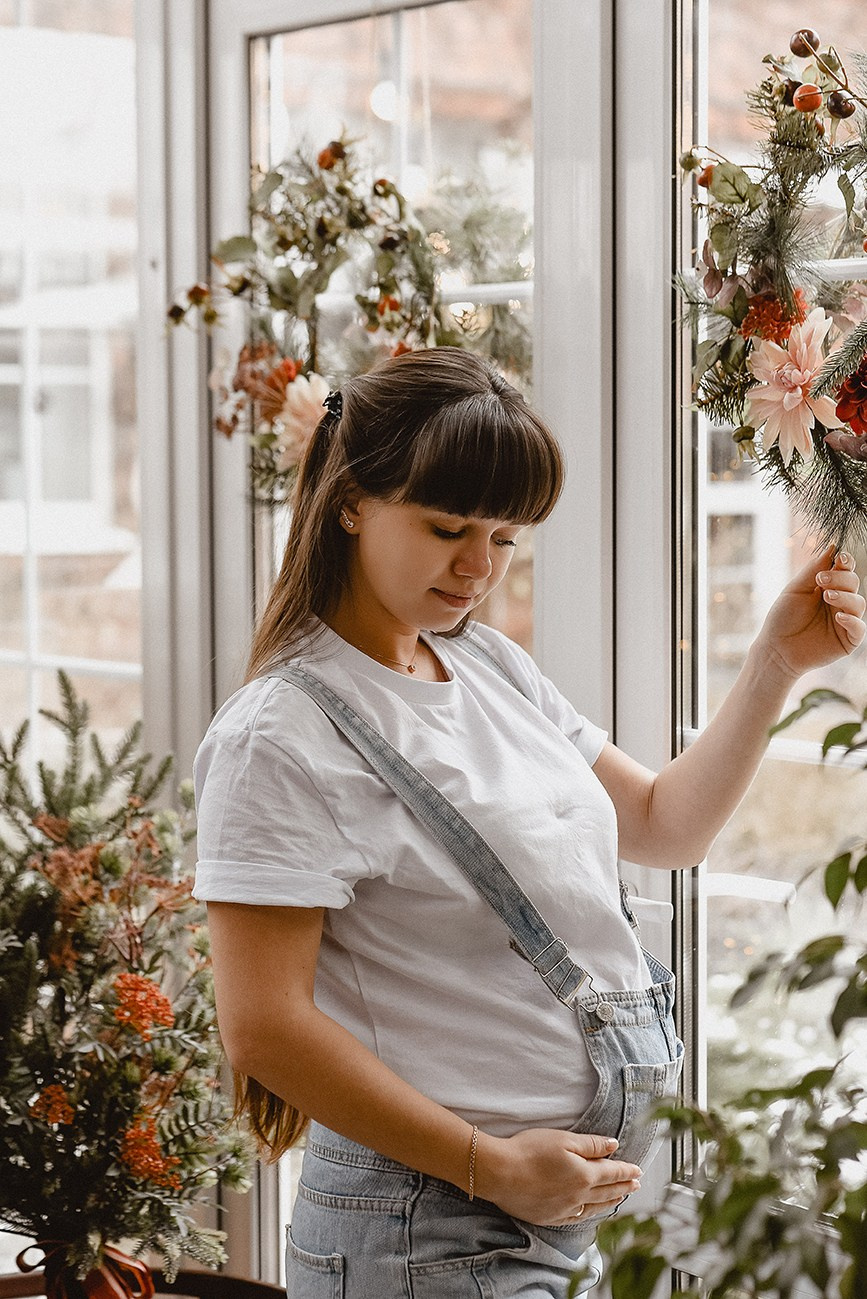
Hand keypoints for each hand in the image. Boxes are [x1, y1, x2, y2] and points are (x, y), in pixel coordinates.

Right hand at [474, 1127, 641, 1226]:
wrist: (500, 1174)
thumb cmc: (530, 1151)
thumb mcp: (563, 1139)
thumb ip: (591, 1144)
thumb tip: (614, 1146)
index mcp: (585, 1175)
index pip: (612, 1173)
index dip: (627, 1171)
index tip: (639, 1171)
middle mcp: (579, 1196)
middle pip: (607, 1191)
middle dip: (623, 1187)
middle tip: (636, 1185)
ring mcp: (565, 1209)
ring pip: (594, 1207)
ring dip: (610, 1201)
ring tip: (620, 1197)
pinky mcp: (550, 1217)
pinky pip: (577, 1217)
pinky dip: (589, 1213)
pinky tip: (589, 1211)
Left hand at [754, 546, 865, 680]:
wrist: (776, 649)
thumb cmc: (783, 618)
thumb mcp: (795, 590)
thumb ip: (813, 569)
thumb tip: (832, 547)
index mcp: (828, 588)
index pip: (845, 570)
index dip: (846, 562)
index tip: (840, 558)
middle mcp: (840, 602)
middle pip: (853, 582)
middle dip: (840, 578)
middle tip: (821, 580)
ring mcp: (845, 620)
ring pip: (859, 603)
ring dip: (845, 596)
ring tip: (827, 596)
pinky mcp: (848, 640)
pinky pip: (859, 628)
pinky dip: (852, 620)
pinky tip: (838, 616)